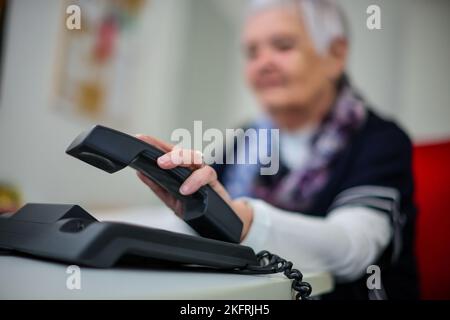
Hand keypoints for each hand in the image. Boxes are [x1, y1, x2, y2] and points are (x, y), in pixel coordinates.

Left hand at [135, 135, 252, 240]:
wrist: (218, 219)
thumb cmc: (194, 204)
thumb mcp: (171, 197)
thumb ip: (157, 185)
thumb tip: (141, 173)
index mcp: (180, 167)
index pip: (167, 151)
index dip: (154, 143)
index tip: (141, 138)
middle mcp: (191, 166)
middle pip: (181, 151)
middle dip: (167, 151)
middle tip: (156, 159)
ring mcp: (202, 171)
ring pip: (194, 156)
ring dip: (179, 159)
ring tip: (164, 166)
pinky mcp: (213, 180)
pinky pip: (206, 174)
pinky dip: (195, 180)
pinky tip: (185, 189)